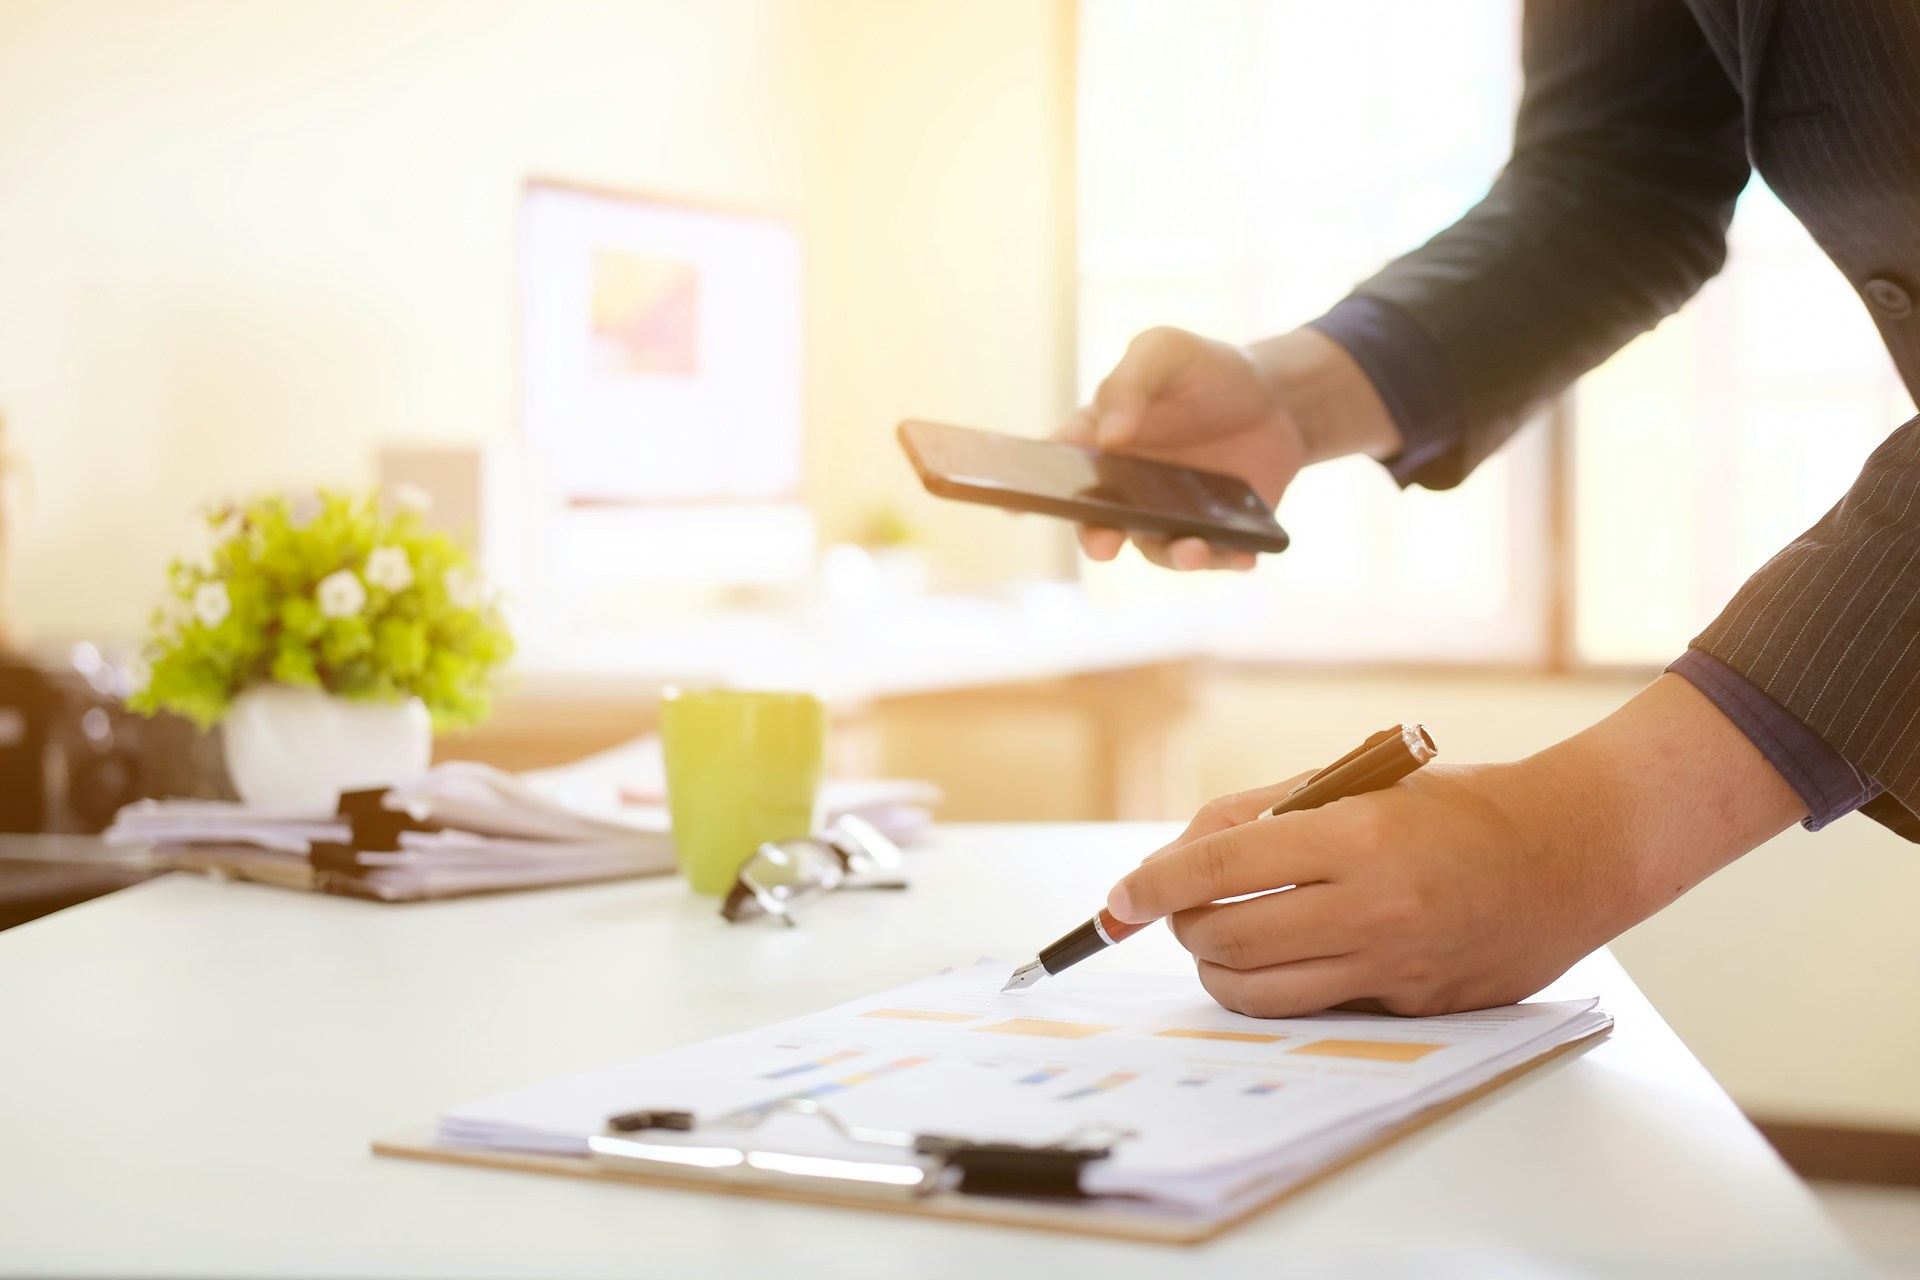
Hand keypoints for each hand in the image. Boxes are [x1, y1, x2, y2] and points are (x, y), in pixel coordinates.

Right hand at [1057, 325, 1402, 570]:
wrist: (1278, 398)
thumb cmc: (1207, 372)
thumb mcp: (1165, 353)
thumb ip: (1129, 382)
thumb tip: (1109, 435)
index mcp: (1099, 443)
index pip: (1054, 469)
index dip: (1027, 490)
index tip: (1011, 506)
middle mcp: (1126, 490)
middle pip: (1099, 523)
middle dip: (1096, 538)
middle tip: (1103, 543)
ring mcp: (1170, 517)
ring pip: (1159, 548)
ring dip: (1173, 555)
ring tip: (1193, 548)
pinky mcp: (1217, 533)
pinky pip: (1217, 556)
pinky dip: (1228, 559)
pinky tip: (1245, 555)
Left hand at [1105, 676, 1806, 1016]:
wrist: (1572, 852)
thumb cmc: (1460, 804)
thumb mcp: (1358, 780)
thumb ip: (1264, 812)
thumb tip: (1180, 856)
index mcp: (1355, 834)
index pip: (1217, 866)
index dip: (1152, 885)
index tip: (1120, 898)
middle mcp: (1371, 905)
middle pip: (1223, 937)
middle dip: (1182, 927)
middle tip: (1182, 912)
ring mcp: (1393, 965)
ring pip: (1256, 994)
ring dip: (1217, 969)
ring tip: (1222, 940)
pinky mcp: (1412, 1007)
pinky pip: (1314, 1011)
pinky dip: (1279, 989)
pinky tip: (1285, 958)